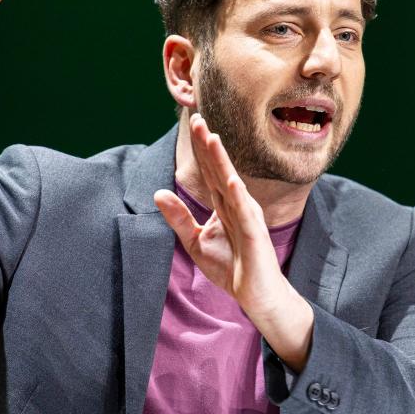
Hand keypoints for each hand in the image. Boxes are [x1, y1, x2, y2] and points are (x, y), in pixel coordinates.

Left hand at [154, 113, 289, 316]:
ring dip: (222, 161)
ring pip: (232, 183)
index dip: (200, 148)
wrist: (256, 295)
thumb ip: (178, 218)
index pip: (209, 170)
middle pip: (219, 169)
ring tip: (212, 138)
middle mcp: (237, 204)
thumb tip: (158, 193)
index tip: (193, 122)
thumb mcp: (195, 241)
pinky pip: (245, 213)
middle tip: (197, 118)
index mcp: (223, 204)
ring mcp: (248, 217)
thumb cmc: (232, 267)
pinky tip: (232, 180)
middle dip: (208, 144)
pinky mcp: (255, 235)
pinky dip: (239, 196)